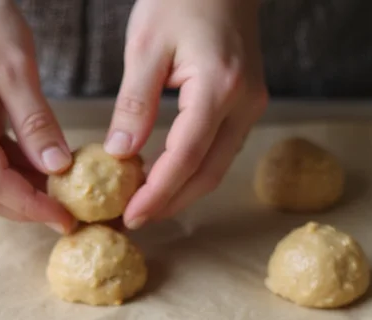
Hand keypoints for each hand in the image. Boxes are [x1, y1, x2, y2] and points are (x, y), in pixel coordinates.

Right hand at [0, 0, 75, 231]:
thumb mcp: (18, 68)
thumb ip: (37, 124)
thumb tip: (60, 170)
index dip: (32, 206)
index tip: (68, 217)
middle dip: (25, 209)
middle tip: (68, 212)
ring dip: (18, 194)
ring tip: (60, 192)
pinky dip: (9, 174)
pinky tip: (39, 171)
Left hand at [106, 0, 267, 228]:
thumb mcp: (146, 47)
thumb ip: (134, 103)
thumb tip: (120, 155)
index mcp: (219, 87)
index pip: (186, 157)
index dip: (158, 192)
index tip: (130, 215)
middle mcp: (244, 103)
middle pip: (208, 173)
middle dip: (171, 202)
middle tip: (133, 219)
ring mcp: (252, 106)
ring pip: (218, 166)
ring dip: (182, 191)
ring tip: (143, 204)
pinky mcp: (248, 104)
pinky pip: (221, 150)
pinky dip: (193, 170)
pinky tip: (164, 176)